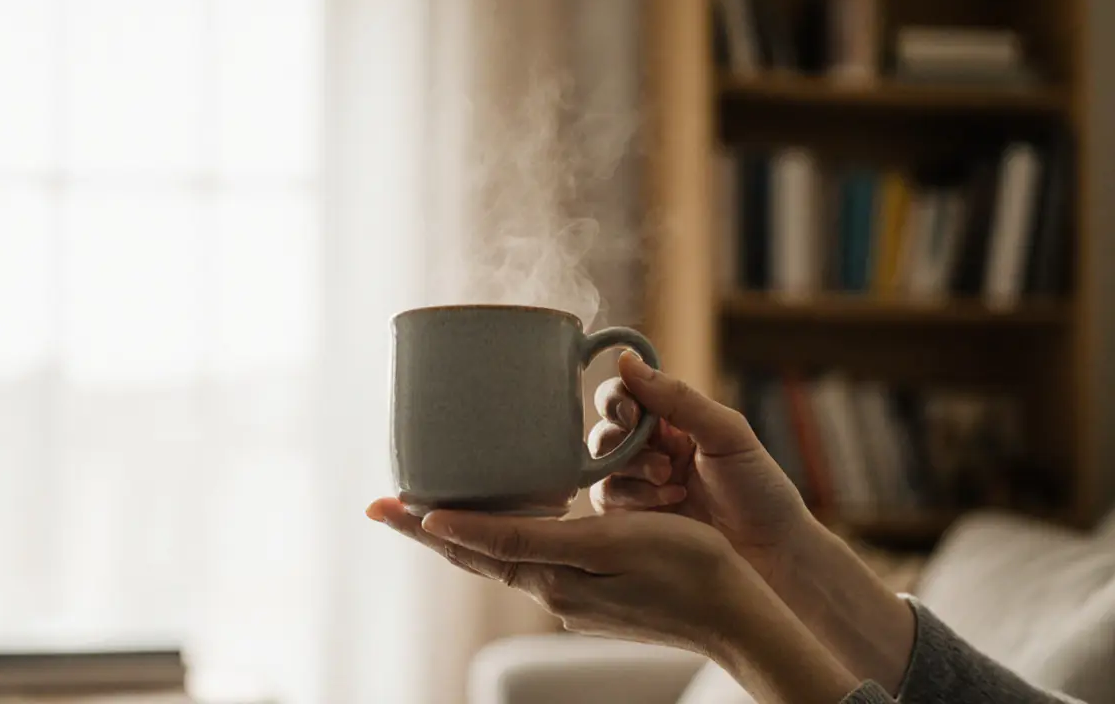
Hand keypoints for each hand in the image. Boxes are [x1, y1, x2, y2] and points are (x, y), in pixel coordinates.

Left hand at [365, 498, 860, 702]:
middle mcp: (550, 589)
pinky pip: (532, 560)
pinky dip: (504, 539)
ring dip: (465, 532)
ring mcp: (572, 595)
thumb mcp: (598, 543)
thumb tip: (445, 528)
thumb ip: (520, 537)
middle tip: (390, 502)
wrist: (735, 612)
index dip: (420, 523)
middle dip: (430, 528)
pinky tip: (508, 524)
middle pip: (474, 554)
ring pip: (501, 557)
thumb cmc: (683, 566)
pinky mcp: (594, 594)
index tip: (379, 503)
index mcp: (546, 576)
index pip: (465, 546)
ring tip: (436, 508)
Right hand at [590, 354, 915, 693]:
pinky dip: (633, 501)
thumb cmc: (759, 488)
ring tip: (673, 486)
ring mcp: (637, 489)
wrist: (773, 553)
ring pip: (601, 468)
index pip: (623, 396)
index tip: (632, 413)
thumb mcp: (726, 433)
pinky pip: (605, 502)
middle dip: (626, 444)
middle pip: (604, 432)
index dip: (618, 399)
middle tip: (663, 463)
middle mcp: (648, 452)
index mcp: (671, 423)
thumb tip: (628, 360)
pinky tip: (670, 506)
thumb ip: (677, 398)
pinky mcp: (631, 524)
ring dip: (634, 473)